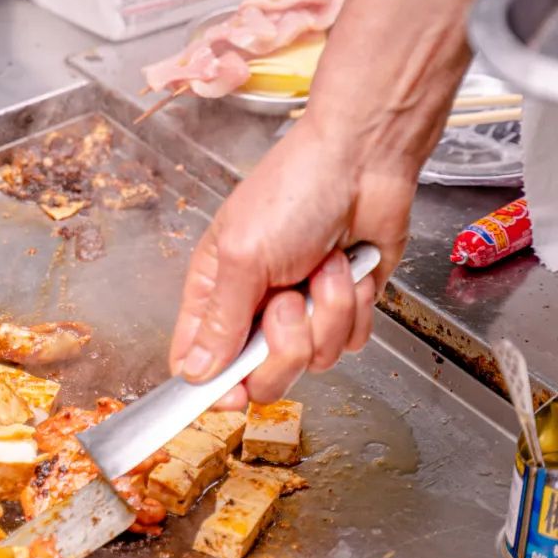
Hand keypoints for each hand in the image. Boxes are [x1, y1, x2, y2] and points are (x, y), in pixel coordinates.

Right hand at [169, 114, 416, 407]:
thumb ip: (220, 319)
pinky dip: (354, 305)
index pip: (199, 360)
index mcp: (217, 289)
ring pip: (313, 360)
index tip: (232, 394)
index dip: (214, 386)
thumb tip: (194, 371)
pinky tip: (350, 267)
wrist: (363, 162)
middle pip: (262, 376)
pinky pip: (350, 342)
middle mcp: (257, 306)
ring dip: (327, 311)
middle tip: (289, 303)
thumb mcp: (243, 254)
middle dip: (285, 344)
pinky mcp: (344, 308)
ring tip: (325, 265)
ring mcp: (303, 310)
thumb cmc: (295, 189)